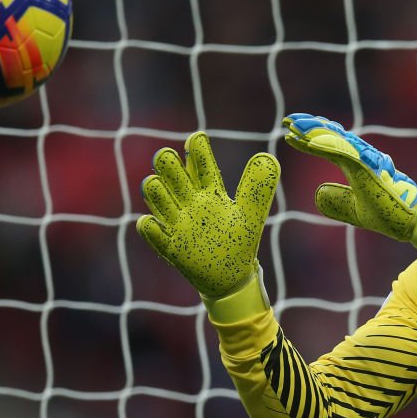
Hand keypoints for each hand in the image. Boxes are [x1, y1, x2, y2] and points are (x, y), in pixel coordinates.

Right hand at [137, 132, 278, 297]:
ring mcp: (177, 223)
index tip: (196, 140)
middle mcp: (190, 202)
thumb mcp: (251, 214)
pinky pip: (150, 232)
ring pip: (154, 195)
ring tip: (161, 188)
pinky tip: (151, 223)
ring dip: (155, 189)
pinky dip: (148, 226)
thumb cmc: (239, 241)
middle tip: (169, 159)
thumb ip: (257, 188)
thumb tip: (267, 158)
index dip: (196, 149)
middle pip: (170, 171)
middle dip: (166, 162)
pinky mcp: (170, 247)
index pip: (199, 163)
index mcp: (209, 191)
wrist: (231, 277)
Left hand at [282, 113, 416, 241]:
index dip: (307, 140)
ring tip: (294, 125)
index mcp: (355, 165)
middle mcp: (360, 157)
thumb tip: (318, 193)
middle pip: (330, 136)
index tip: (289, 134)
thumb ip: (337, 201)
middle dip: (308, 127)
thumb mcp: (354, 210)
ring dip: (314, 131)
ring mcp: (364, 160)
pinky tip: (310, 142)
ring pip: (335, 139)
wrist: (410, 221)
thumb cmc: (388, 213)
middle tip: (288, 120)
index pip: (327, 147)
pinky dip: (326, 146)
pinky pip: (344, 153)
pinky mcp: (368, 168)